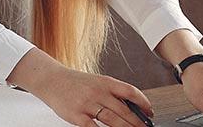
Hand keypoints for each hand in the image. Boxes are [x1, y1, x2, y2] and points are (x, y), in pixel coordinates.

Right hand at [27, 65, 155, 126]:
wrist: (52, 80)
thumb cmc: (75, 82)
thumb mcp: (96, 82)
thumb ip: (111, 93)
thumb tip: (131, 107)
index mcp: (105, 82)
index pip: (130, 91)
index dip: (143, 103)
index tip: (150, 112)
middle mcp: (98, 92)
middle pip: (124, 110)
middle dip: (137, 122)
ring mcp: (87, 104)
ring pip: (112, 120)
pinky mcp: (77, 116)